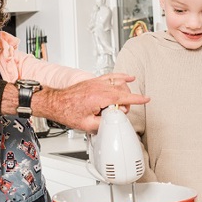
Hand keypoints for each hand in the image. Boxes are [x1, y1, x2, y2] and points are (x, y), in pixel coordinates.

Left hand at [31, 73, 148, 132]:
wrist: (55, 102)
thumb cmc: (67, 112)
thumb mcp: (86, 125)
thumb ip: (103, 124)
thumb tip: (113, 123)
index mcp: (99, 97)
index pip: (123, 97)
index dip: (136, 99)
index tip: (146, 99)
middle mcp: (99, 87)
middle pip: (122, 91)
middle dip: (125, 102)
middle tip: (118, 113)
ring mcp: (96, 82)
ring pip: (119, 83)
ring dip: (124, 92)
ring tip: (121, 103)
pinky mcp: (94, 81)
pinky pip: (111, 76)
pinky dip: (121, 77)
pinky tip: (128, 77)